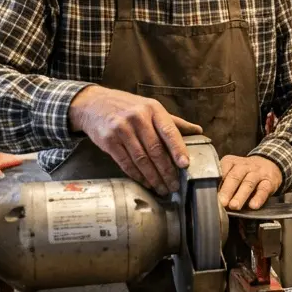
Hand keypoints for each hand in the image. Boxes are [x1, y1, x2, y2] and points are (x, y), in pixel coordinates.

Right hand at [68, 86, 201, 192]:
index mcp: (153, 109)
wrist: (93, 103)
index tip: (185, 165)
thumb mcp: (150, 108)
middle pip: (155, 149)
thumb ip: (173, 122)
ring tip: (161, 188)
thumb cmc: (127, 107)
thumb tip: (198, 131)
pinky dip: (137, 175)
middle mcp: (138, 117)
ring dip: (153, 177)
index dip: (178, 149)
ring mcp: (121, 128)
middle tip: (174, 185)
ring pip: (141, 159)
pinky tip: (145, 182)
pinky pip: (125, 162)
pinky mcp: (108, 140)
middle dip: (166, 171)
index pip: (169, 131)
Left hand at [218, 155, 283, 210]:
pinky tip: (253, 205)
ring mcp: (258, 173)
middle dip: (227, 190)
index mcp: (232, 162)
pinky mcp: (269, 181)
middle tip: (222, 202)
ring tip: (234, 206)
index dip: (217, 182)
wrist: (270, 163)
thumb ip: (224, 181)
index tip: (211, 193)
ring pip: (249, 183)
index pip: (223, 169)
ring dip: (241, 195)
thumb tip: (213, 198)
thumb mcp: (233, 170)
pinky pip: (264, 189)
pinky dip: (258, 198)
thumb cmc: (246, 171)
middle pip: (235, 176)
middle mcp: (245, 166)